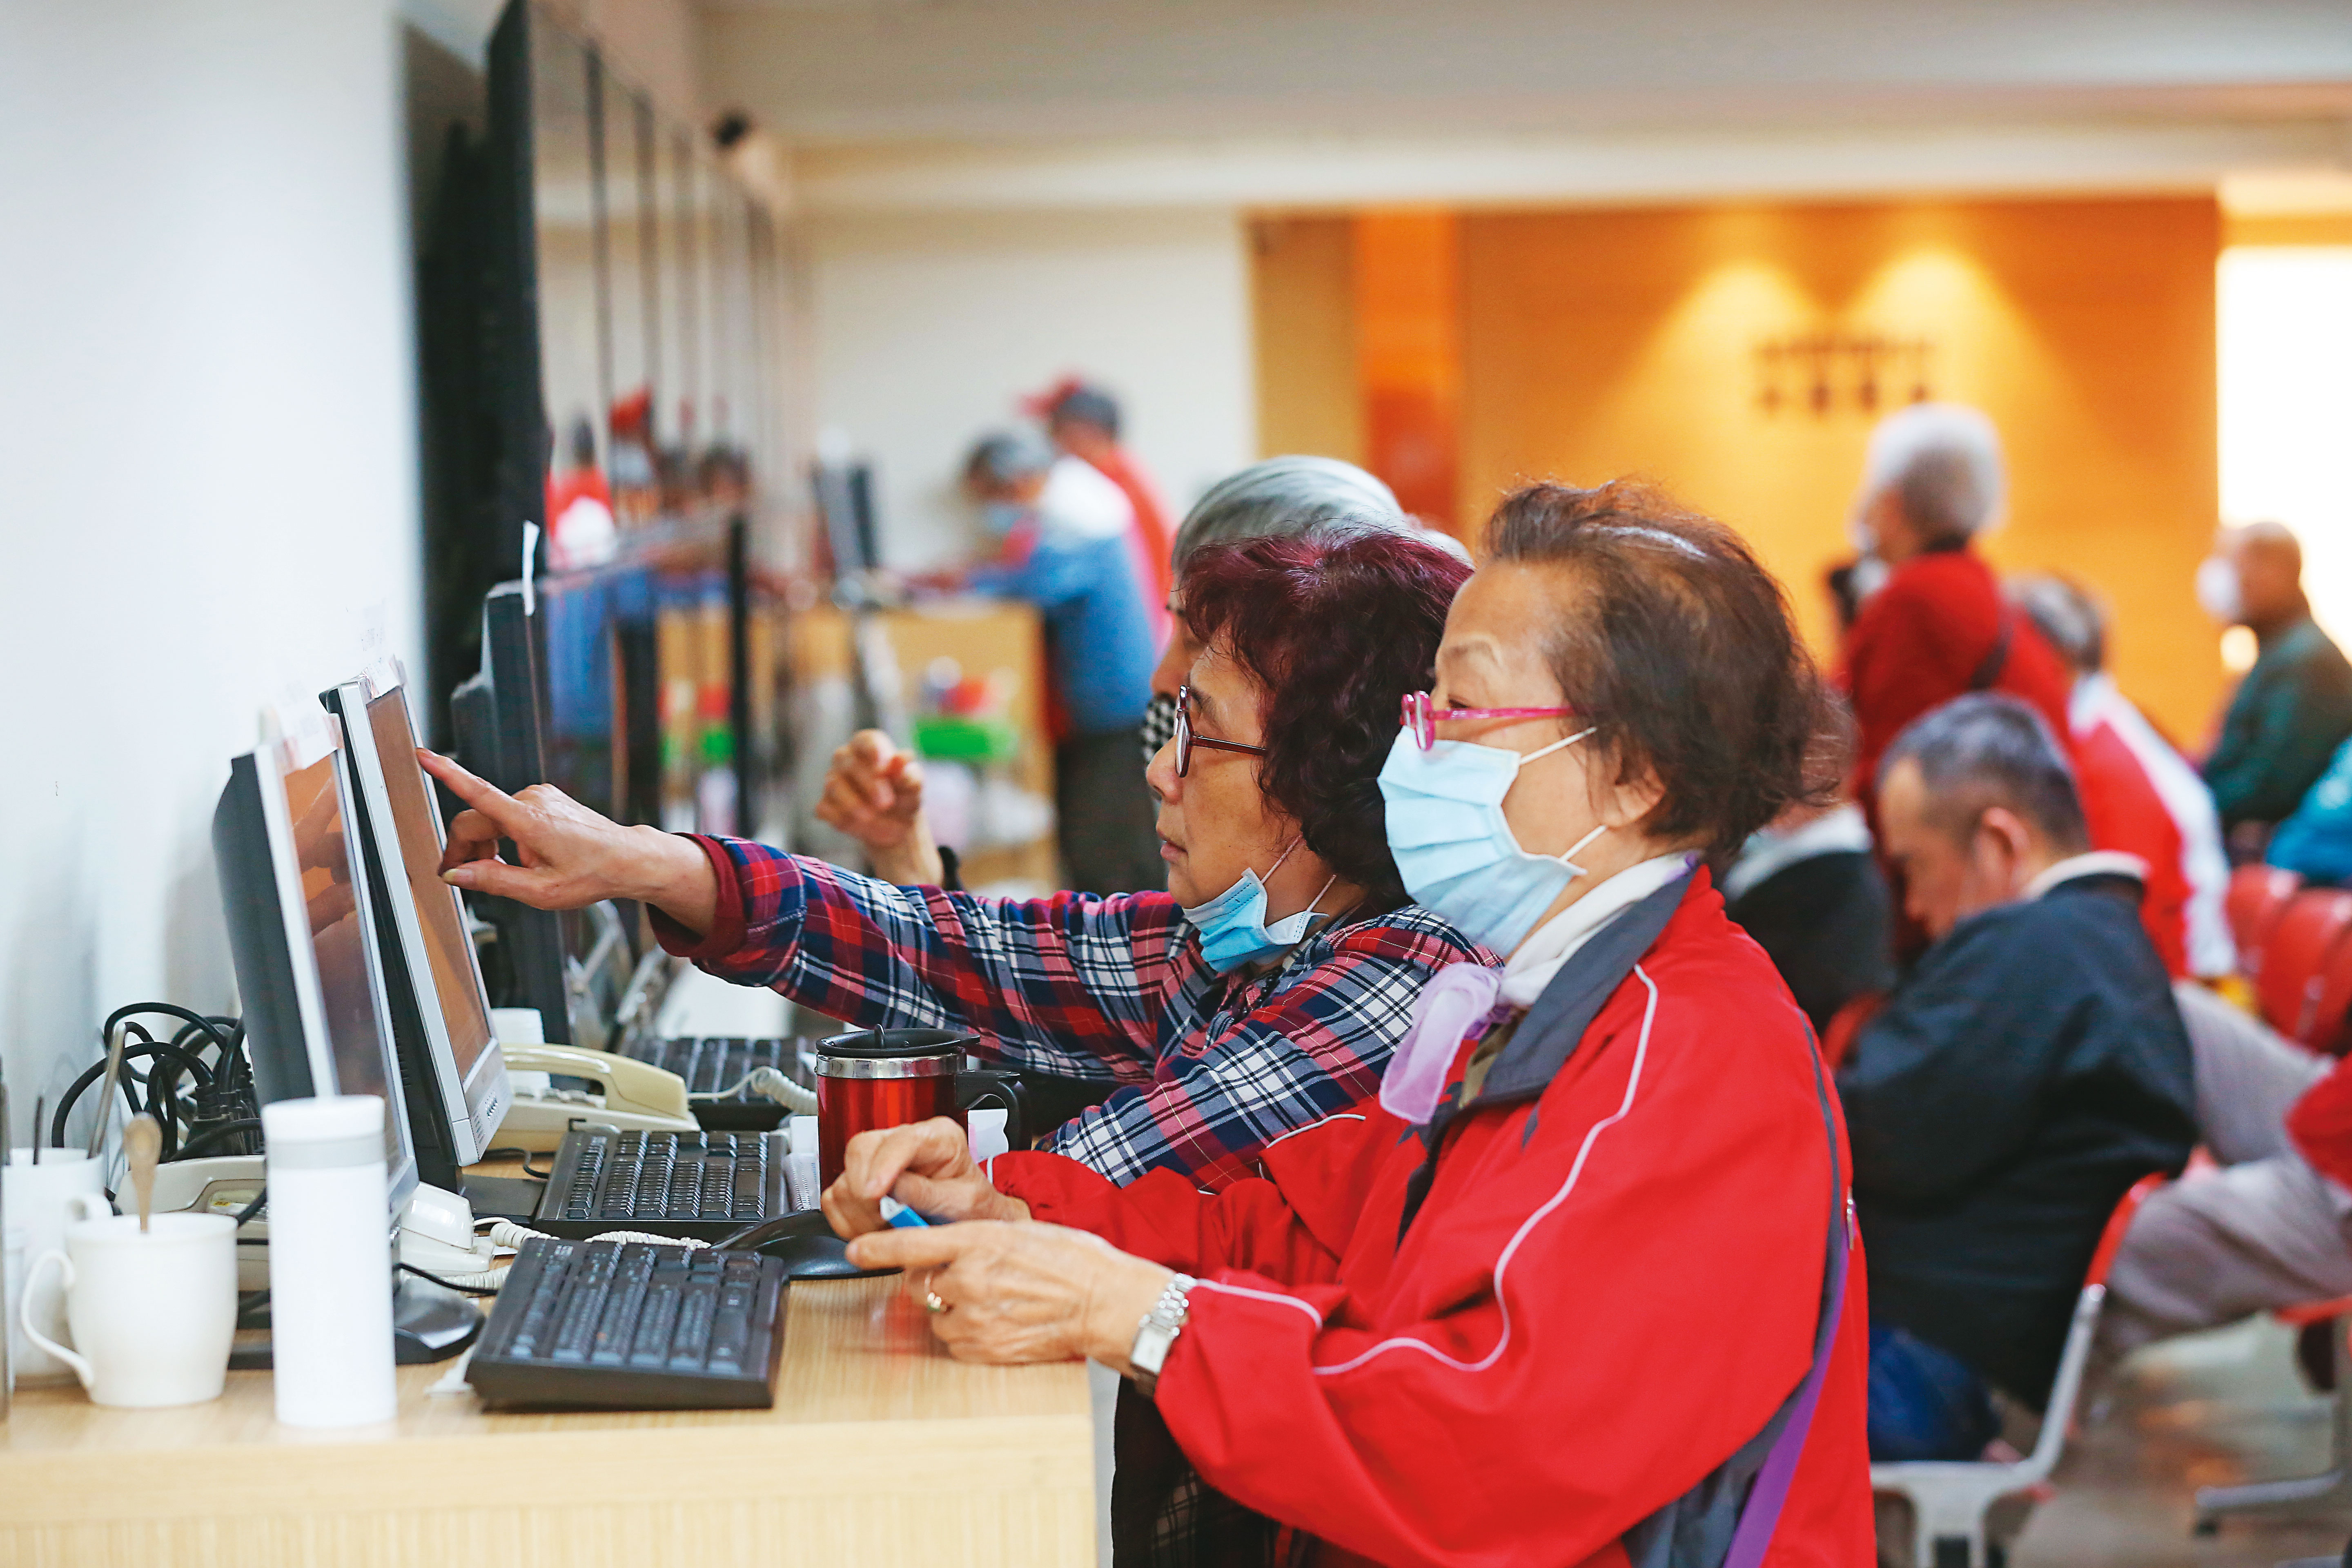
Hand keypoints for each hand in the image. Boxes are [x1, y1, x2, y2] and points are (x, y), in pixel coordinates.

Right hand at [417, 749, 717, 932]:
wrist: (627, 858)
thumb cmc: (592, 875)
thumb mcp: (540, 891)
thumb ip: (493, 882)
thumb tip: (456, 874)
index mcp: (528, 820)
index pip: (478, 792)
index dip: (446, 774)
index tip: (423, 755)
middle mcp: (532, 800)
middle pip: (475, 821)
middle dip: (463, 850)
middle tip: (463, 878)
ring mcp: (540, 795)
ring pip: (491, 819)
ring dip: (486, 846)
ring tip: (506, 873)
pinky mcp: (545, 798)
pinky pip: (509, 815)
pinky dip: (504, 837)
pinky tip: (523, 858)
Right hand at [816, 731, 943, 884]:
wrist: (896, 825)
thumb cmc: (904, 796)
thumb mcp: (913, 788)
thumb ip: (908, 774)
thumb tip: (900, 760)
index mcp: (868, 747)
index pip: (866, 741)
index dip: (873, 751)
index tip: (884, 767)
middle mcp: (846, 759)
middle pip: (850, 764)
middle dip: (869, 784)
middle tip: (886, 803)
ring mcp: (833, 781)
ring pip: (834, 785)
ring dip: (853, 803)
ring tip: (871, 817)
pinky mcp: (825, 805)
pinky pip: (826, 808)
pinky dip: (841, 818)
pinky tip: (858, 825)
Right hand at [822, 1117, 1028, 1238]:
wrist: (969, 1218)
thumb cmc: (971, 1206)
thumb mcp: (963, 1202)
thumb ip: (928, 1194)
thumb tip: (893, 1193)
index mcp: (939, 1136)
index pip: (902, 1140)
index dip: (884, 1165)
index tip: (875, 1193)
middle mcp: (904, 1140)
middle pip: (861, 1149)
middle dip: (866, 1193)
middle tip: (885, 1219)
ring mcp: (878, 1158)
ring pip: (843, 1177)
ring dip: (860, 1213)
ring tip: (888, 1225)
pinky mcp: (859, 1179)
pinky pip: (834, 1199)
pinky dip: (848, 1221)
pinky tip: (875, 1227)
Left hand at [847, 1221, 1173, 1370]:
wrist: (1105, 1303)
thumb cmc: (1073, 1261)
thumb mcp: (1019, 1231)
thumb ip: (976, 1239)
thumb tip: (944, 1245)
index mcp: (980, 1241)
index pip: (912, 1244)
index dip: (877, 1247)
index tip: (856, 1249)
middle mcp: (971, 1279)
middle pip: (920, 1283)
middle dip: (934, 1279)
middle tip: (967, 1276)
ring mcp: (976, 1318)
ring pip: (936, 1314)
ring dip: (952, 1308)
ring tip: (992, 1300)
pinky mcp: (984, 1349)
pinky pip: (954, 1342)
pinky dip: (967, 1333)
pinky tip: (998, 1321)